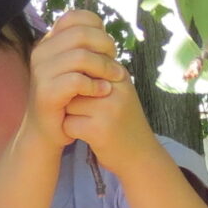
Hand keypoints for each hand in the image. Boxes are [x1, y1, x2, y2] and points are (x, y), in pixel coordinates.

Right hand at [25, 10, 127, 137]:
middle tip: (116, 64)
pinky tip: (104, 92)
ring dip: (104, 68)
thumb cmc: (68, 99)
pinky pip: (76, 81)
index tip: (109, 48)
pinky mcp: (45, 92)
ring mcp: (40, 71)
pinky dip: (95, 86)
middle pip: (81, 34)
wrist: (48, 131)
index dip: (98, 28)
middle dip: (105, 47)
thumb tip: (108, 38)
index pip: (75, 17)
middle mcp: (41, 52)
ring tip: (115, 79)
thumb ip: (87, 51)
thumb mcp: (77, 70)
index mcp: (49, 42)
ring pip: (80, 57)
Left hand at [56, 24, 162, 172]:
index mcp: (119, 75)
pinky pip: (68, 123)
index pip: (83, 63)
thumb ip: (99, 72)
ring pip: (67, 102)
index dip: (76, 80)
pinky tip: (84, 134)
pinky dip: (70, 131)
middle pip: (72, 81)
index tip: (82, 95)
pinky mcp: (99, 130)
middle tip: (84, 110)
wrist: (140, 156)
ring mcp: (109, 109)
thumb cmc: (123, 121)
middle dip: (71, 97)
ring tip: (86, 121)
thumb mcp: (117, 90)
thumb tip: (70, 51)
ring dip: (69, 114)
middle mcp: (116, 88)